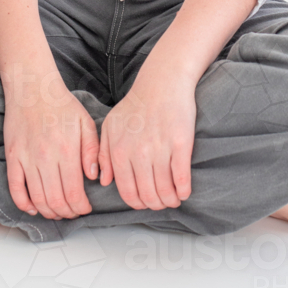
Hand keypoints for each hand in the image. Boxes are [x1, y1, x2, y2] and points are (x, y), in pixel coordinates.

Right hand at [3, 75, 99, 219]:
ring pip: (37, 199)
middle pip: (55, 201)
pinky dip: (23, 204)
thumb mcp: (86, 123)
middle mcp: (46, 157)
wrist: (33, 89)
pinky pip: (15, 189)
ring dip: (48, 212)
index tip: (85, 208)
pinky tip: (33, 208)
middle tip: (73, 212)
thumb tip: (94, 177)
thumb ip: (92, 151)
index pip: (74, 193)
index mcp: (67, 150)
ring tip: (57, 212)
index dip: (80, 207)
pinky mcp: (12, 157)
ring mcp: (26, 158)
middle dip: (67, 213)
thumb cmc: (61, 105)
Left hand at [98, 74, 195, 210]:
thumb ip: (103, 154)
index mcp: (119, 151)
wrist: (162, 83)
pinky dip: (183, 191)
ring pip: (165, 191)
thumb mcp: (111, 126)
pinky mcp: (181, 144)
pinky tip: (184, 192)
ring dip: (170, 200)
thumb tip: (104, 181)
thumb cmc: (136, 105)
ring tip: (173, 198)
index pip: (127, 191)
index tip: (145, 202)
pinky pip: (182, 179)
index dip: (137, 203)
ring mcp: (160, 149)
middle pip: (147, 195)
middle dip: (155, 205)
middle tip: (161, 202)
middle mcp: (138, 153)